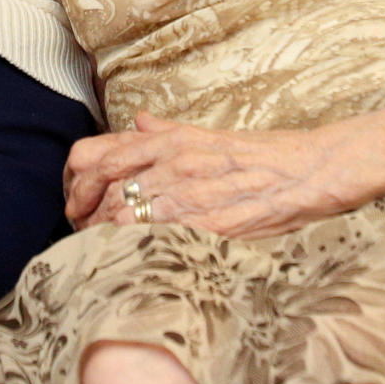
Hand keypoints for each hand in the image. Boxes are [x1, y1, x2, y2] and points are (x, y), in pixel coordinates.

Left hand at [64, 112, 342, 238]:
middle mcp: (171, 162)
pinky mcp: (205, 225)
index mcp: (169, 140)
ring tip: (103, 251)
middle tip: (84, 233)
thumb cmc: (261, 154)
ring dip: (105, 237)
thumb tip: (136, 122)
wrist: (307, 170)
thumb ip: (166, 132)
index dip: (79, 182)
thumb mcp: (208, 134)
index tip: (77, 201)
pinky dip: (136, 250)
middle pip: (104, 189)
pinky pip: (154, 240)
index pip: (101, 155)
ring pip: (122, 216)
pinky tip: (133, 261)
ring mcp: (187, 193)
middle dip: (85, 215)